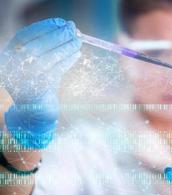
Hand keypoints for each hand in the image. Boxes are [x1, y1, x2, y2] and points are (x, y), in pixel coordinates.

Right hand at [0, 18, 81, 148]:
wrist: (34, 113)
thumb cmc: (38, 83)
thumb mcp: (38, 64)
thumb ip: (49, 48)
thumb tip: (70, 30)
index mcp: (9, 57)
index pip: (24, 36)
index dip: (44, 27)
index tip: (62, 22)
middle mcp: (12, 68)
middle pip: (37, 46)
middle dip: (58, 36)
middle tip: (75, 30)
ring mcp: (23, 81)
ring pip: (47, 58)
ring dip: (66, 47)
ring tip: (79, 41)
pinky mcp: (37, 91)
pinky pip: (56, 71)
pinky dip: (68, 61)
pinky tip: (77, 54)